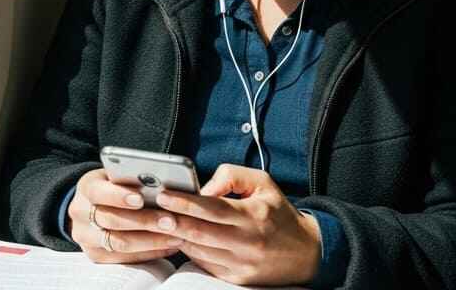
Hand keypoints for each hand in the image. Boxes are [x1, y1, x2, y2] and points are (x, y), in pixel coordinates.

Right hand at [67, 168, 183, 263]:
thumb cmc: (113, 187)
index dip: (119, 196)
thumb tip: (161, 184)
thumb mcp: (116, 177)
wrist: (90, 208)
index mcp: (86, 188)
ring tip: (176, 236)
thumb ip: (131, 179)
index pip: (99, 192)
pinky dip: (149, 253)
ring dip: (151, 241)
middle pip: (112, 220)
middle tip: (171, 221)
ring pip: (119, 243)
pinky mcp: (95, 256)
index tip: (141, 198)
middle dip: (144, 221)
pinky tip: (168, 246)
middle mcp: (80, 214)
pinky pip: (124, 258)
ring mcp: (86, 238)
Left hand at [152, 164, 322, 285]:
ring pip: (197, 249)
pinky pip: (204, 263)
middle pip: (198, 232)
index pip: (212, 209)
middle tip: (151, 209)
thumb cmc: (278, 213)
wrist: (305, 253)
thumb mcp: (263, 183)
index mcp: (253, 216)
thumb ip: (231, 176)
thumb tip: (202, 188)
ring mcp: (240, 264)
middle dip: (170, 220)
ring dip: (176, 236)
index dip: (184, 202)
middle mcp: (246, 242)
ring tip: (160, 221)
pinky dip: (189, 250)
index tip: (163, 194)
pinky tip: (181, 237)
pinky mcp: (236, 279)